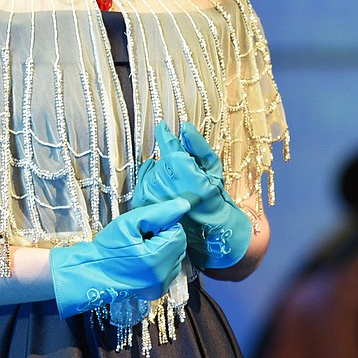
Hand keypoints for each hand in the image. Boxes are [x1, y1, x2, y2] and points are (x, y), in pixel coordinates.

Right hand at [49, 199, 188, 319]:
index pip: (177, 231)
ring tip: (139, 250)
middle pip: (178, 245)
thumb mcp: (129, 222)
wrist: (92, 272)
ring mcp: (161, 286)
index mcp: (158, 258)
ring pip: (174, 256)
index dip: (160, 226)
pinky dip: (159, 261)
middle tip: (140, 239)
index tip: (142, 230)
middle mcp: (164, 276)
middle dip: (162, 237)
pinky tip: (142, 260)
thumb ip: (159, 212)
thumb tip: (184, 205)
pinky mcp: (157, 291)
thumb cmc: (107, 247)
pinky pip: (168, 268)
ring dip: (161, 249)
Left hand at [135, 120, 251, 269]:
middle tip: (183, 176)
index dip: (164, 134)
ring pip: (153, 170)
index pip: (167, 144)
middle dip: (170, 163)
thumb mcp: (212, 169)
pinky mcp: (144, 203)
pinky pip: (144, 183)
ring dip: (162, 174)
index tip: (163, 128)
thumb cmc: (213, 197)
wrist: (207, 230)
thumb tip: (185, 127)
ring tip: (177, 188)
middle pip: (161, 159)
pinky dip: (153, 184)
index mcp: (181, 169)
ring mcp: (152, 192)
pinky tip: (166, 193)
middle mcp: (164, 180)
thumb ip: (198, 146)